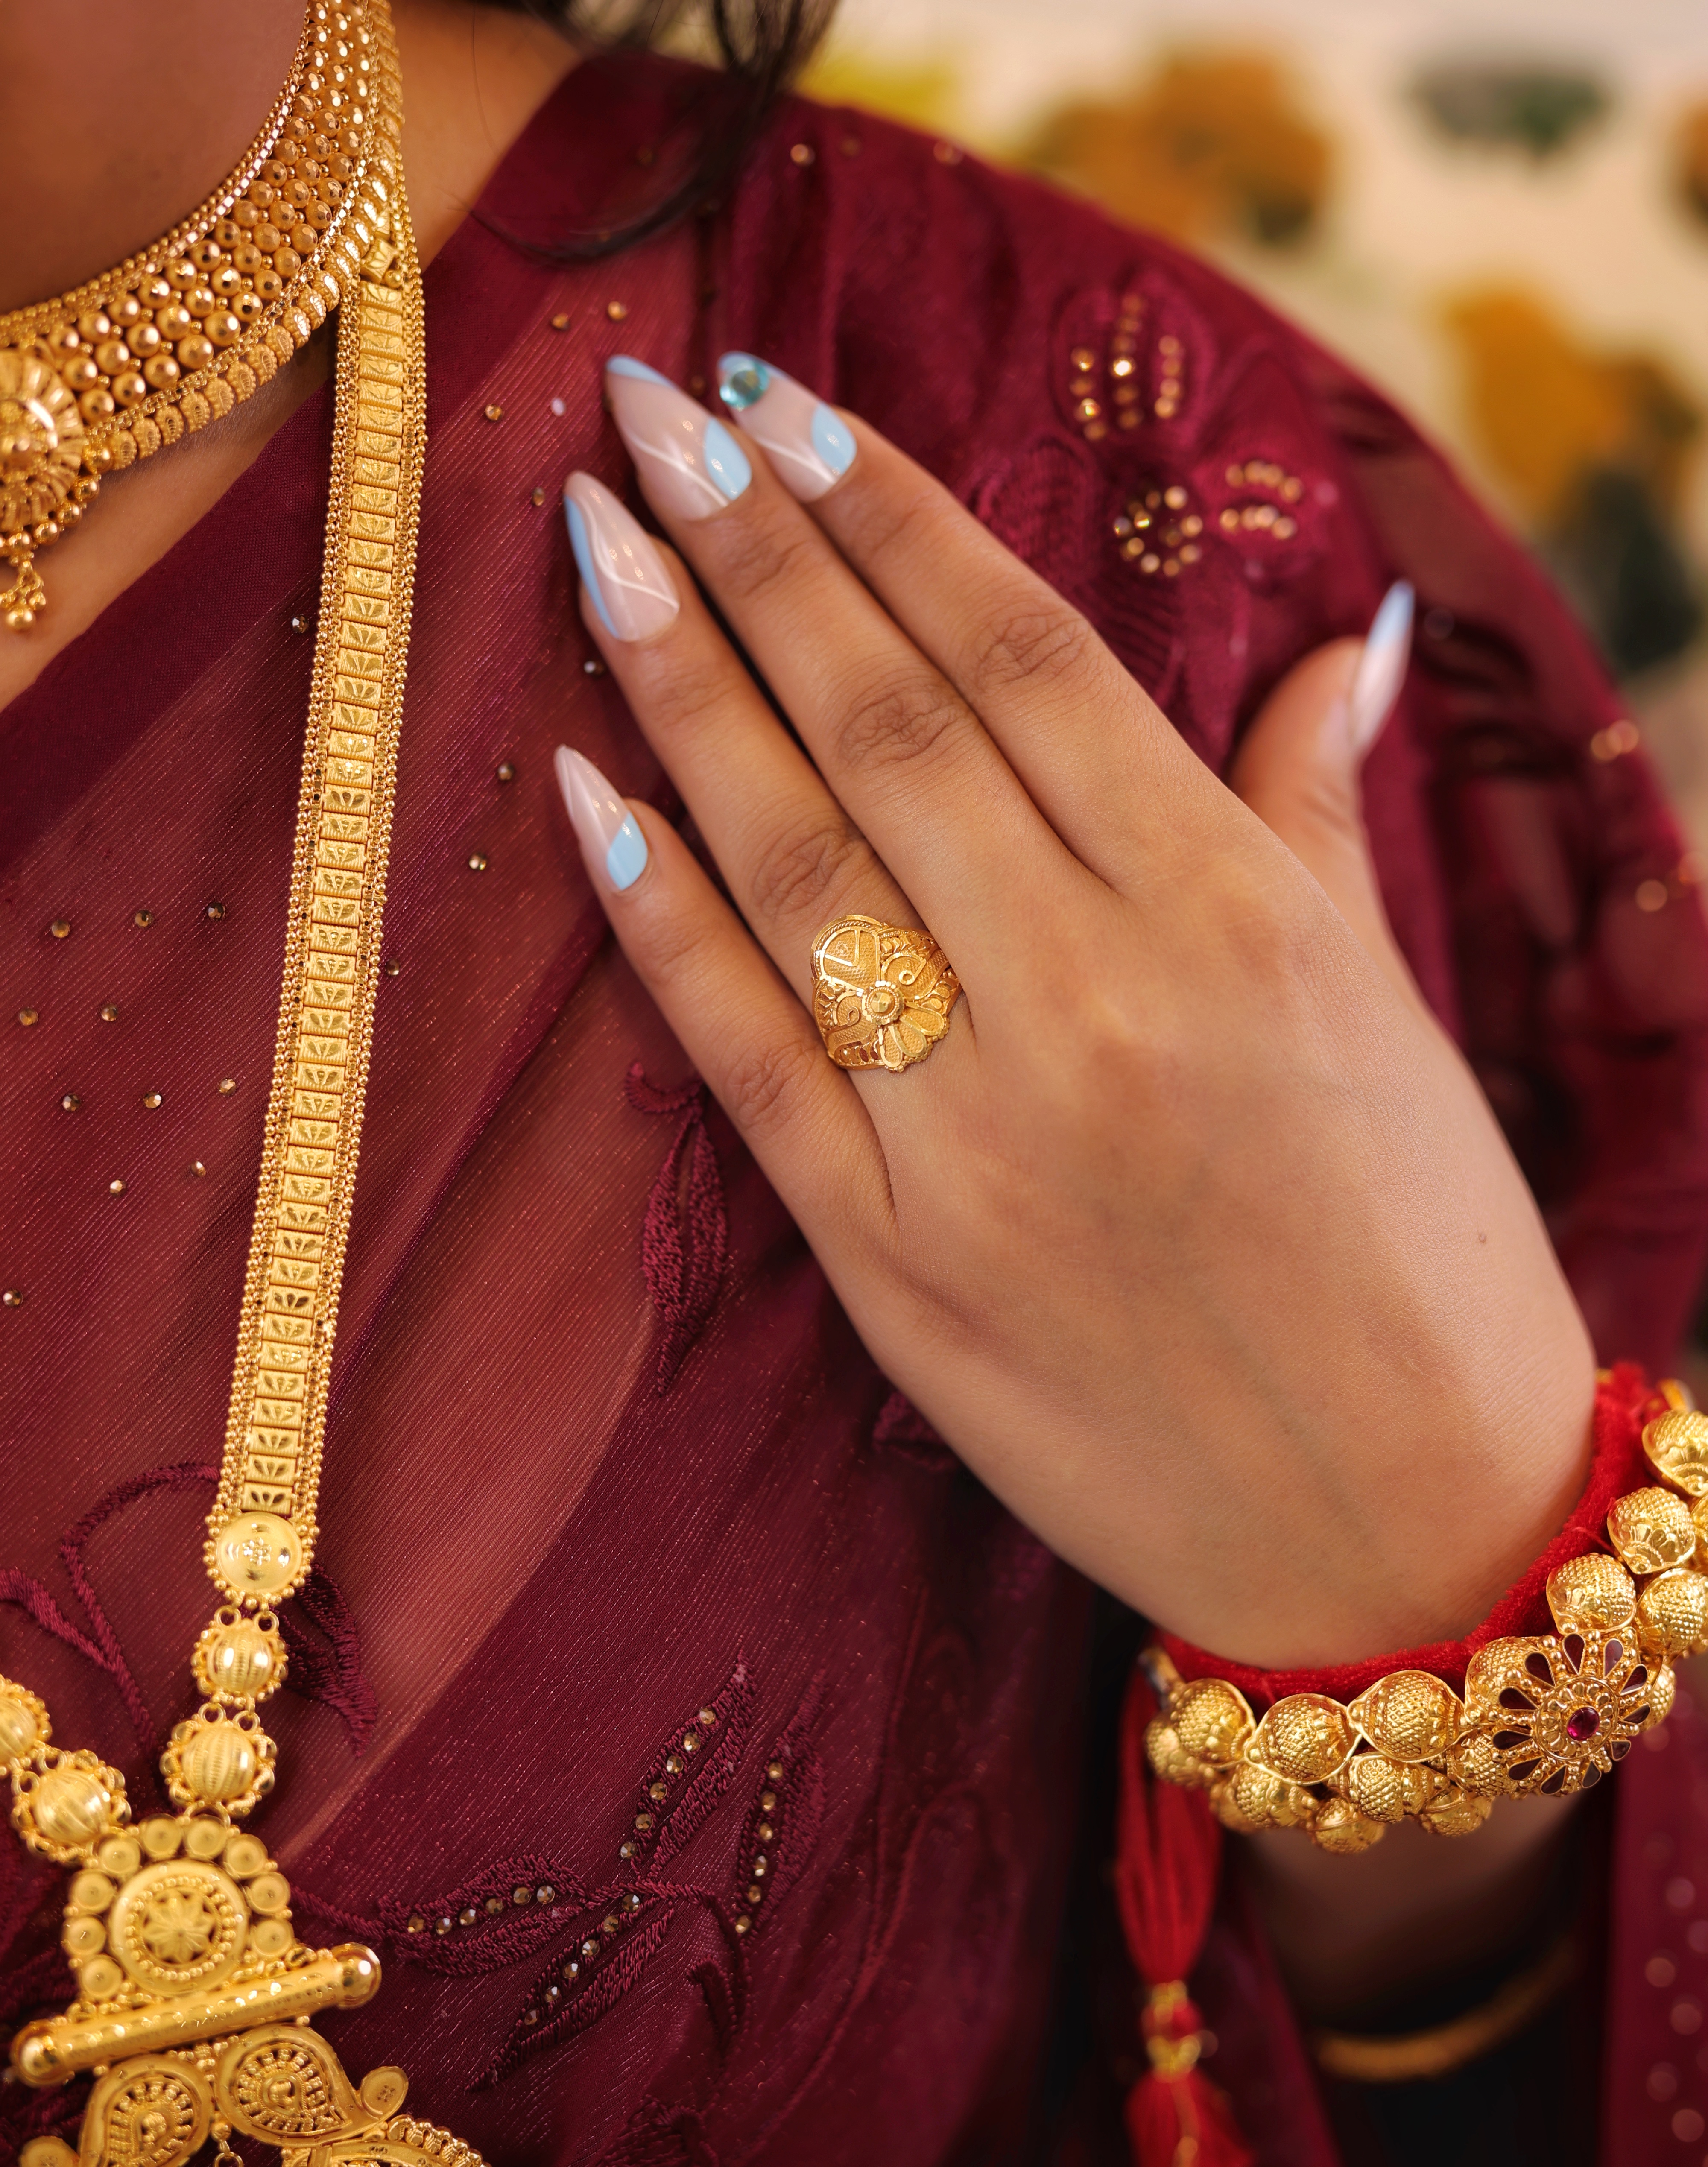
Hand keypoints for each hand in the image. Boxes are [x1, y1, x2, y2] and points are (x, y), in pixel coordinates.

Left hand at [554, 358, 1593, 1666]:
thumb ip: (1309, 813)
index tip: (780, 400)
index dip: (888, 516)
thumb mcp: (1388, 1018)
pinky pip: (746, 1058)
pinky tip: (584, 793)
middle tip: (646, 408)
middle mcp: (1099, 1005)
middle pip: (888, 727)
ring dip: (681, 690)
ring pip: (797, 864)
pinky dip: (660, 921)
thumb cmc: (1422, 1263)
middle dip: (754, 551)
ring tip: (591, 542)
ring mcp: (978, 1138)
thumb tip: (1330, 630)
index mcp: (1238, 923)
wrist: (1402, 1538)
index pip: (1025, 662)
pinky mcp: (891, 1264)